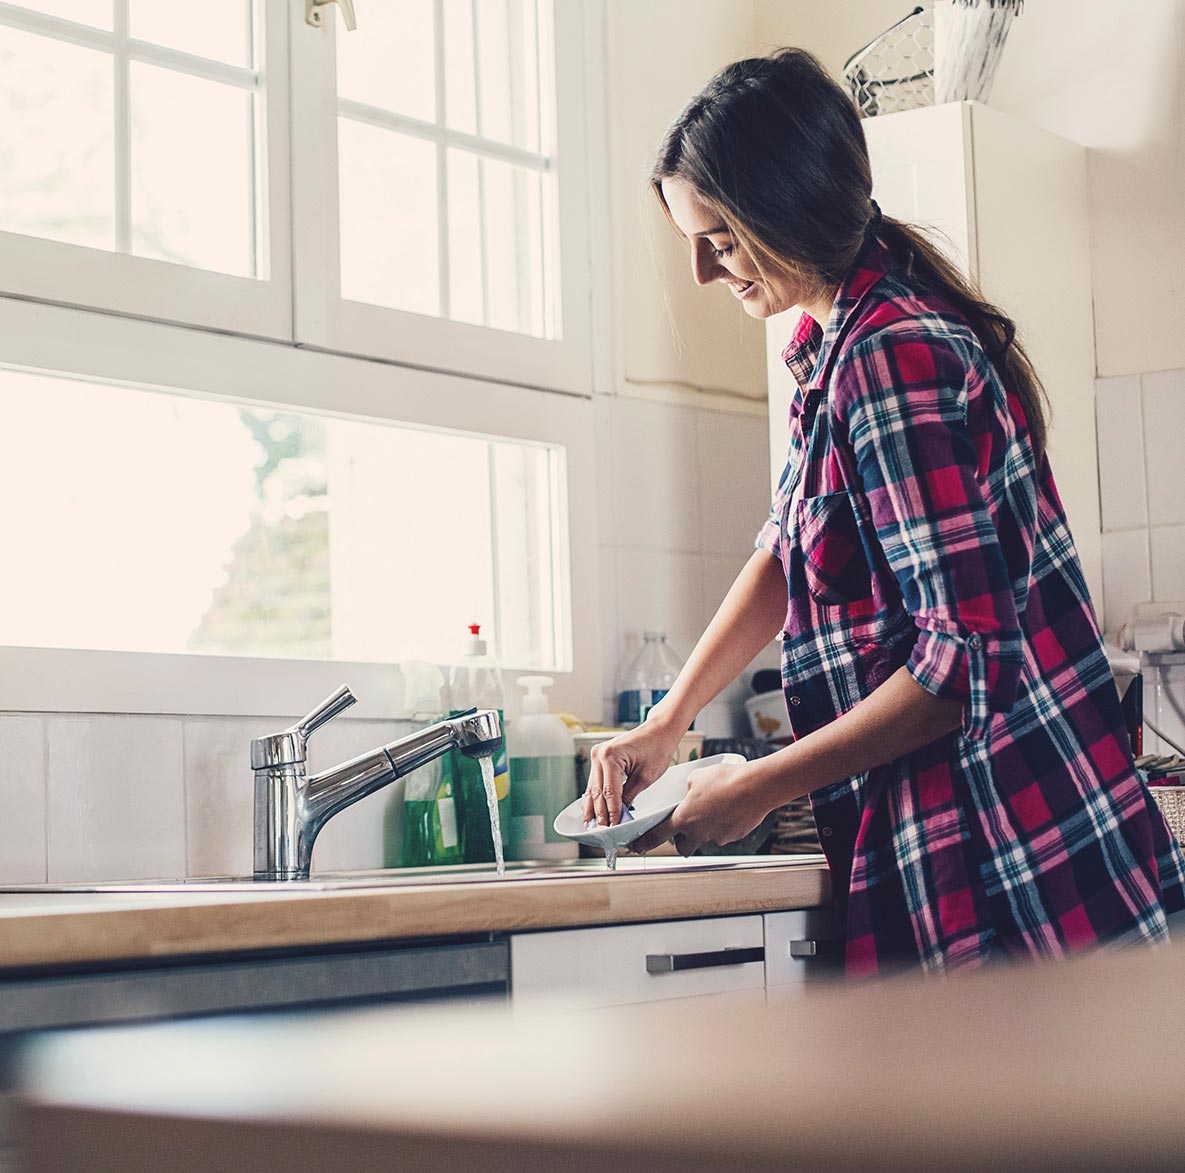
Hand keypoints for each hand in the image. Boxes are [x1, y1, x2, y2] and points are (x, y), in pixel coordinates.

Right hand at [582, 718, 682, 826]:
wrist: (659, 730)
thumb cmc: (657, 748)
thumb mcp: (646, 777)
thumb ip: (629, 796)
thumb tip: (619, 815)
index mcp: (610, 756)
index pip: (609, 793)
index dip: (611, 814)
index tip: (611, 829)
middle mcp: (599, 754)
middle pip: (597, 792)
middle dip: (599, 814)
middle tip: (600, 833)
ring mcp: (597, 755)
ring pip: (592, 788)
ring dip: (592, 807)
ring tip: (590, 826)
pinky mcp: (599, 758)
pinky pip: (595, 781)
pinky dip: (594, 796)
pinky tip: (591, 810)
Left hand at [629, 759, 768, 855]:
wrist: (755, 786)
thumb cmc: (726, 779)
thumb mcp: (696, 777)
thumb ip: (688, 789)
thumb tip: (690, 792)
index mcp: (683, 818)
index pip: (657, 835)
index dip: (645, 842)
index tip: (637, 847)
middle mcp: (698, 832)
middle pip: (683, 846)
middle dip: (682, 840)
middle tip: (686, 827)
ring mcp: (717, 837)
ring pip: (705, 839)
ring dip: (705, 830)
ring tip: (715, 810)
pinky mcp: (733, 837)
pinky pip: (724, 834)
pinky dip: (724, 825)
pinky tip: (730, 809)